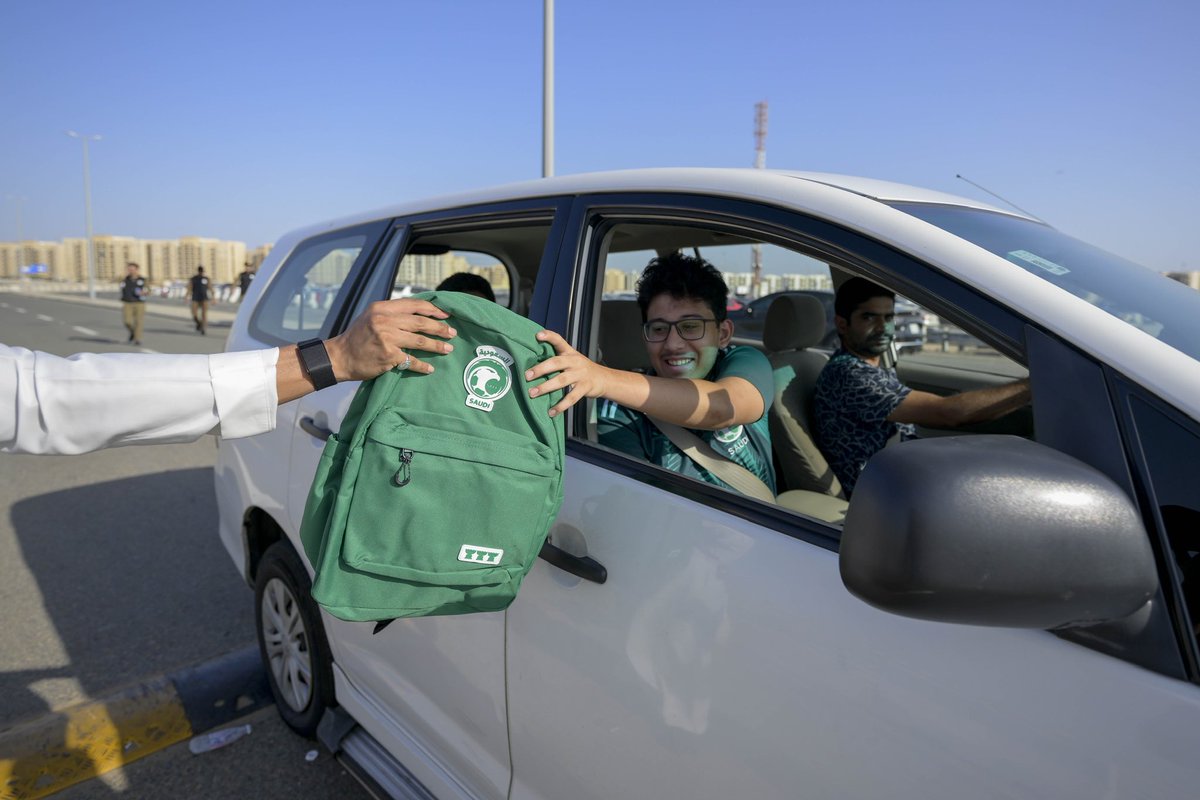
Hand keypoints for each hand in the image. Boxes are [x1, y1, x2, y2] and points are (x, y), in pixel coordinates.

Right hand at [324, 298, 455, 380]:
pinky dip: (422, 366)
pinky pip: (411, 360)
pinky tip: (430, 369)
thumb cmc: (357, 337)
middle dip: (440, 328)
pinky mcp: (388, 355)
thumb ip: (392, 313)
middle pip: (421, 322)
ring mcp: (387, 338)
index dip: (433, 309)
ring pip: (420, 341)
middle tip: (452, 333)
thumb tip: (418, 314)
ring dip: (436, 346)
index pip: (414, 305)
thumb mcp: (371, 317)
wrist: (340, 357)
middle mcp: (385, 320)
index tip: (446, 314)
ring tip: (448, 349)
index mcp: (382, 308)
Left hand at [524, 329, 612, 416]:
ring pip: (561, 381)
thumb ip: (557, 359)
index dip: (549, 336)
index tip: (537, 335)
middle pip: (556, 362)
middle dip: (540, 369)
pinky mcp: (584, 388)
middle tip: (527, 376)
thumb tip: (533, 366)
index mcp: (569, 352)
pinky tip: (551, 412)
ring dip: (545, 387)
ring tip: (532, 393)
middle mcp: (574, 361)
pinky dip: (560, 406)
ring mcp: (580, 374)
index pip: (559, 340)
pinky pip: (571, 398)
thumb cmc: (581, 369)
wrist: (604, 379)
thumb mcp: (572, 359)